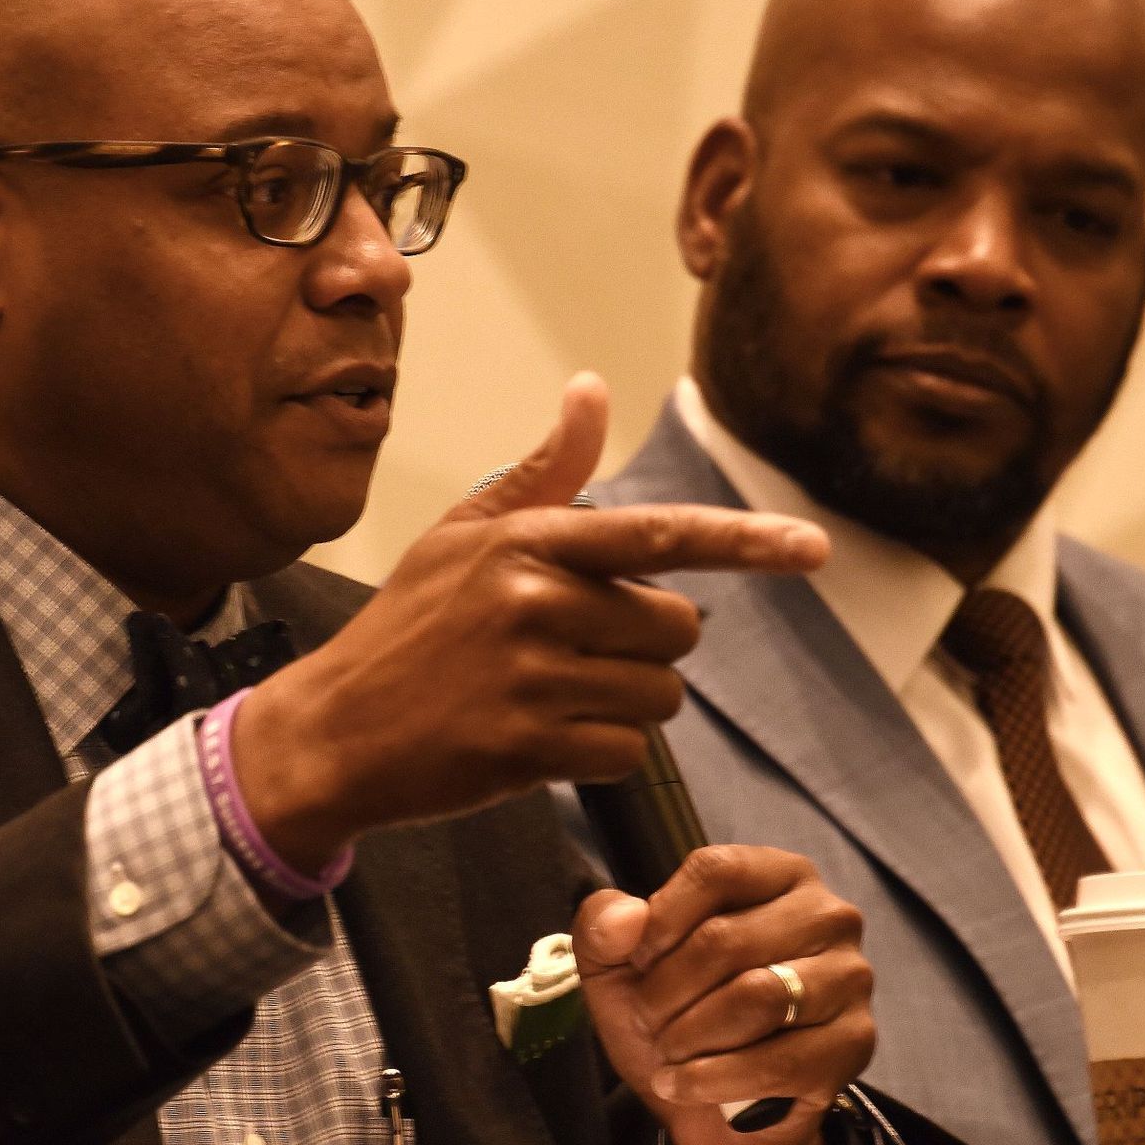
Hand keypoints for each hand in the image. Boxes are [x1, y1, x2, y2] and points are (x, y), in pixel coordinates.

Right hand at [234, 374, 826, 867]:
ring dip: (624, 704)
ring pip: (657, 695)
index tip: (813, 547)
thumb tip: (589, 390)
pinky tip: (540, 739)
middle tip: (575, 654)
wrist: (331, 730)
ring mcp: (531, 677)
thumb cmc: (406, 629)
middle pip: (675, 629)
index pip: (657, 533)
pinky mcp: (528, 746)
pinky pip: (625, 751)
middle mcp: (533, 601)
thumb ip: (542, 473)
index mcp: (526, 541)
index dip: (745, 541)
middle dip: (645, 648)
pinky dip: (597, 754)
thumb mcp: (462, 536)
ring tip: (551, 696)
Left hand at [574, 847, 874, 1144]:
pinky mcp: (854, 1043)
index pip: (716, 871)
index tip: (637, 961)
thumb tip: (625, 917)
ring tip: (666, 1050)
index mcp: (780, 874)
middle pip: (726, 939)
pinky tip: (680, 1084)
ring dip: (690, 1034)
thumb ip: (604, 925)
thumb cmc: (674, 1012)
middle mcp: (829, 915)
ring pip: (756, 997)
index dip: (661, 920)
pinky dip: (713, 1078)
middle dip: (666, 990)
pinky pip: (778, 1060)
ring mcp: (850, 979)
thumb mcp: (620, 964)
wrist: (711, 1101)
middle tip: (646, 1019)